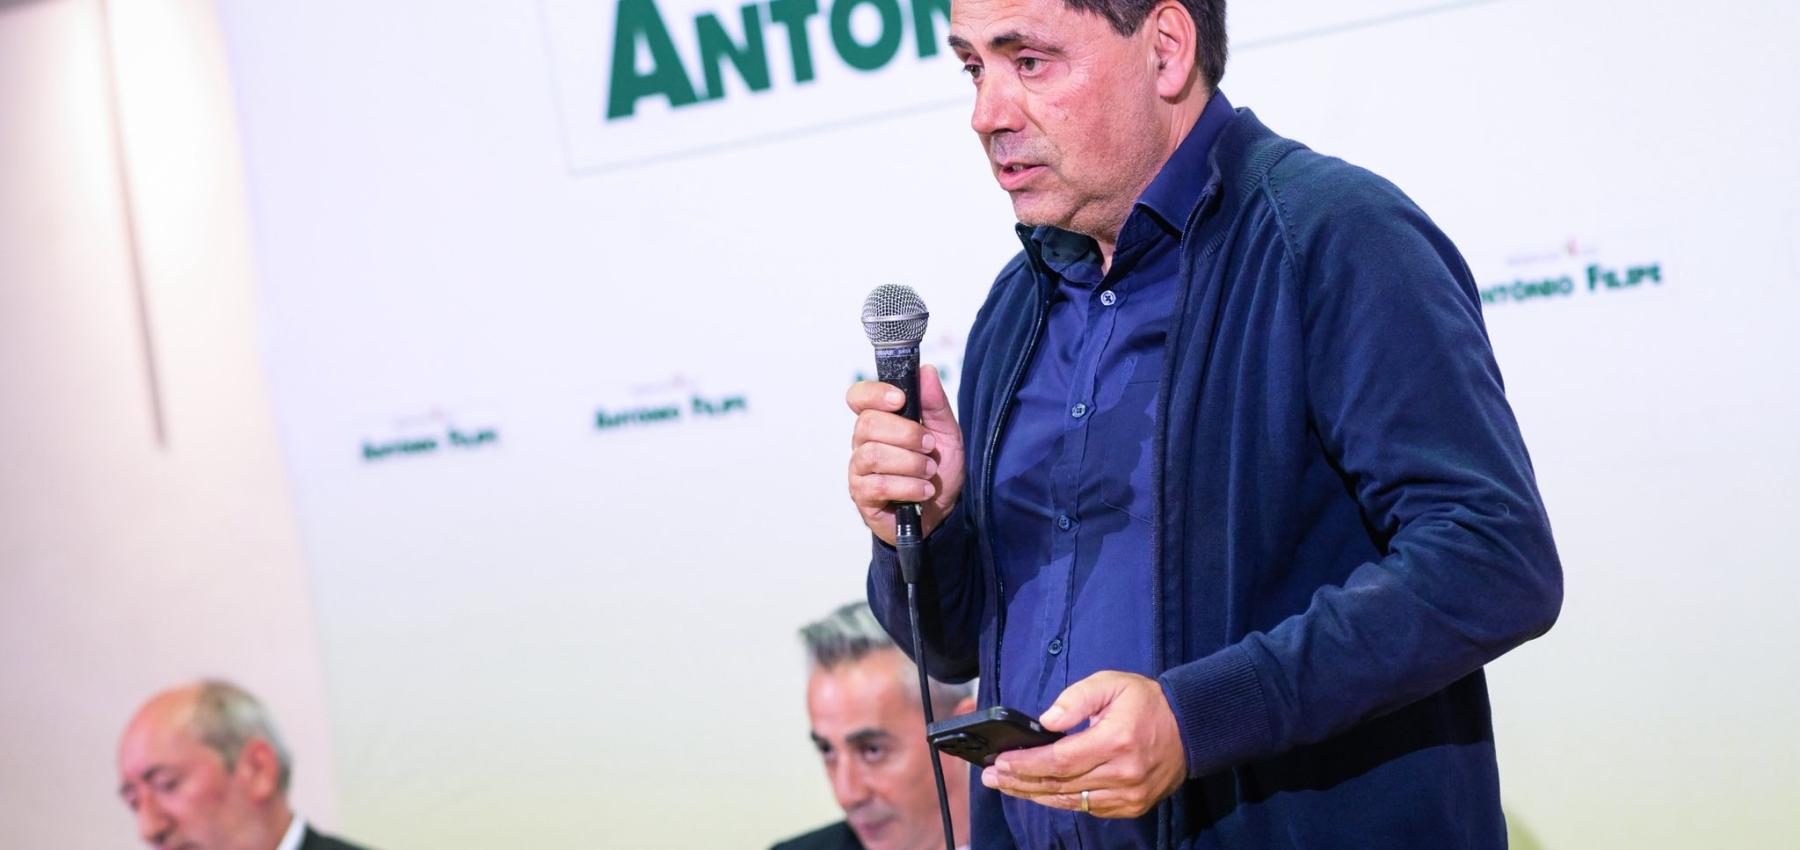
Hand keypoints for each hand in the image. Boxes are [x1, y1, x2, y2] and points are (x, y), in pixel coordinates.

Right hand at [846, 365, 964, 544]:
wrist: (942, 512)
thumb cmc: (938, 470)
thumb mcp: (947, 434)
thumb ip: (936, 404)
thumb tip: (926, 371)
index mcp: (881, 420)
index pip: (858, 397)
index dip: (874, 394)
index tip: (901, 400)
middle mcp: (863, 442)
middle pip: (868, 424)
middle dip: (906, 434)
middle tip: (929, 445)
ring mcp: (859, 469)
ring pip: (872, 455)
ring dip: (910, 463)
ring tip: (929, 471)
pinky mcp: (862, 495)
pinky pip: (877, 485)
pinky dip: (907, 487)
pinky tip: (924, 491)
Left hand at [981, 672, 1186, 817]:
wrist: (1191, 727)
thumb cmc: (1147, 702)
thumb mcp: (1111, 683)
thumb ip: (1076, 699)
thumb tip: (1046, 721)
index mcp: (1115, 741)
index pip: (1059, 760)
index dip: (1025, 764)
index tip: (999, 762)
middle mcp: (1122, 774)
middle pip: (1059, 785)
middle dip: (1020, 781)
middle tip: (992, 777)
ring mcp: (1129, 795)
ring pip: (1070, 802)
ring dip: (1035, 794)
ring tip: (1008, 786)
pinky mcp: (1133, 806)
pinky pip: (1088, 808)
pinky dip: (1062, 801)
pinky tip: (1040, 792)